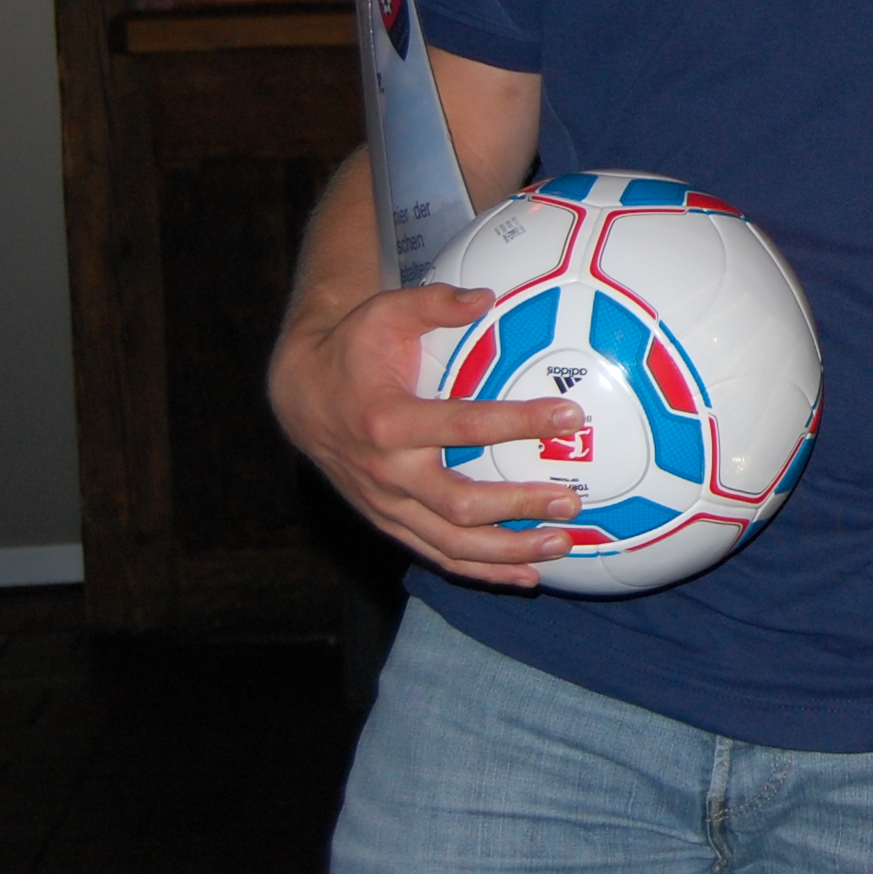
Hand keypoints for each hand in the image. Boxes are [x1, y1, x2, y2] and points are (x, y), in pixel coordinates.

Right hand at [268, 282, 591, 587]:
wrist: (300, 397)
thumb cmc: (354, 348)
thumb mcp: (384, 313)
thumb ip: (434, 302)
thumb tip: (486, 295)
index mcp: (388, 421)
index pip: (463, 426)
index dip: (518, 423)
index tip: (570, 417)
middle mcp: (386, 473)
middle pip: (459, 504)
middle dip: (519, 506)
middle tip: (572, 500)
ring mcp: (386, 506)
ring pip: (450, 544)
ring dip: (509, 552)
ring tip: (562, 545)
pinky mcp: (388, 523)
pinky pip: (437, 556)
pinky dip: (482, 572)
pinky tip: (527, 578)